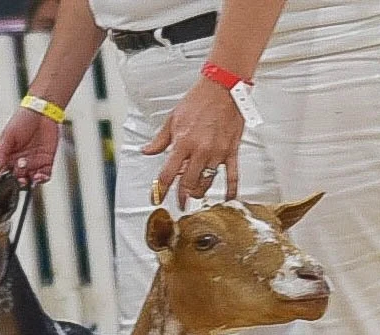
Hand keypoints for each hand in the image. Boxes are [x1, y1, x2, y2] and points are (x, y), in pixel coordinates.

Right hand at [0, 109, 61, 185]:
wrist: (41, 111)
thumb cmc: (22, 120)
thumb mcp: (8, 136)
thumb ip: (1, 152)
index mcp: (10, 157)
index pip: (6, 173)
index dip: (8, 178)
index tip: (9, 177)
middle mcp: (21, 162)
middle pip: (19, 179)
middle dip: (19, 180)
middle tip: (21, 174)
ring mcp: (35, 163)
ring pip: (32, 180)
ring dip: (31, 182)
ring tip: (31, 177)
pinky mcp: (47, 161)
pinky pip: (45, 175)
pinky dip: (43, 179)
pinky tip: (40, 176)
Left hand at [143, 78, 242, 206]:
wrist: (223, 88)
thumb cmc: (199, 100)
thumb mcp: (173, 119)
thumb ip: (160, 140)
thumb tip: (147, 150)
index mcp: (183, 142)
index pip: (168, 174)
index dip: (160, 190)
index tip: (156, 198)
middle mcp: (200, 150)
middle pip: (188, 183)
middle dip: (181, 196)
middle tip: (179, 202)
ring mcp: (217, 152)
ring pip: (207, 182)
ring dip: (199, 192)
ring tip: (195, 194)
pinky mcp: (231, 151)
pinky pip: (232, 175)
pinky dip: (230, 189)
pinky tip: (227, 198)